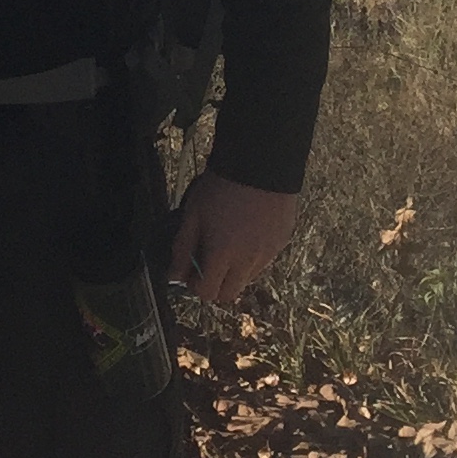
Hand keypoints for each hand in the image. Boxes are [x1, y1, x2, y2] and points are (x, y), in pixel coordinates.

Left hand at [165, 173, 298, 305]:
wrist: (260, 163)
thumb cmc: (222, 185)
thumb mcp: (193, 214)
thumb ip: (182, 248)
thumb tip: (174, 275)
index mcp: (222, 255)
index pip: (207, 293)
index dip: (195, 285)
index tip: (190, 271)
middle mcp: (247, 261)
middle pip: (229, 294)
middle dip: (215, 285)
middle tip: (207, 263)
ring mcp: (268, 253)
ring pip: (248, 279)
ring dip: (234, 271)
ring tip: (228, 242)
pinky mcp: (282, 242)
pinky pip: (264, 261)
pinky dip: (252, 257)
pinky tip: (247, 232)